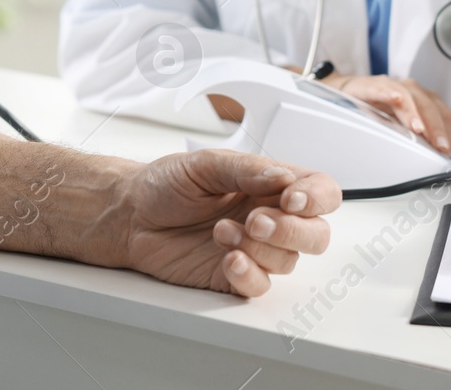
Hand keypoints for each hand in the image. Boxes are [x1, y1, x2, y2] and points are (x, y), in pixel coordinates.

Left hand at [118, 148, 340, 296]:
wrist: (131, 215)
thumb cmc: (165, 184)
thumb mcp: (203, 164)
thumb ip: (244, 169)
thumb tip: (282, 177)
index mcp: (268, 185)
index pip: (319, 192)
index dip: (317, 198)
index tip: (292, 199)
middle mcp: (268, 217)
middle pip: (316, 234)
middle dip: (293, 231)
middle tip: (256, 222)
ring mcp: (254, 250)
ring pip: (288, 261)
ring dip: (260, 249)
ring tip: (221, 232)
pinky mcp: (234, 276)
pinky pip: (260, 286)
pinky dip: (249, 275)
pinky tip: (228, 260)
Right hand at [322, 73, 450, 152]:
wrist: (350, 91)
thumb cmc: (380, 107)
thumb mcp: (405, 123)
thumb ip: (428, 134)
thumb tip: (450, 147)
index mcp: (421, 98)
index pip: (440, 111)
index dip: (446, 129)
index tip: (446, 149)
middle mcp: (409, 89)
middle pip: (427, 105)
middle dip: (435, 126)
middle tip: (439, 145)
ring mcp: (389, 85)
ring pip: (407, 96)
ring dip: (414, 113)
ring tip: (418, 128)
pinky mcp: (368, 85)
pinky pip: (379, 88)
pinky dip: (387, 92)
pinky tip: (394, 98)